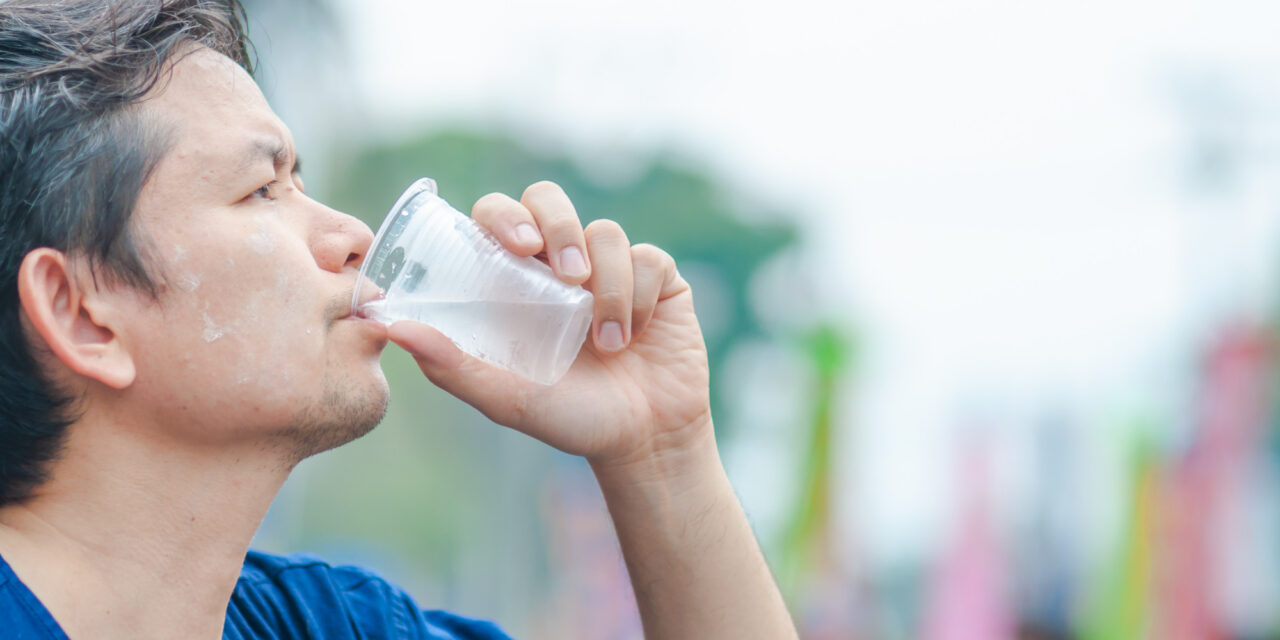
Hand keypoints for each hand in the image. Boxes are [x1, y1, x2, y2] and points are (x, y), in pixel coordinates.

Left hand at [386, 181, 711, 466]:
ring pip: (605, 232)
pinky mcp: (657, 278)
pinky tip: (634, 337)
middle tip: (565, 272)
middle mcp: (560, 264)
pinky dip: (638, 298)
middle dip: (556, 225)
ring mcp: (610, 267)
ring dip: (607, 285)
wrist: (641, 441)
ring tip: (606, 342)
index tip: (518, 246)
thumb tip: (394, 329)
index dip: (503, 215)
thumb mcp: (505, 397)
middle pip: (548, 199)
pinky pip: (648, 259)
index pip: (499, 217)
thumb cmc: (568, 418)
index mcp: (517, 280)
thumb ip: (452, 367)